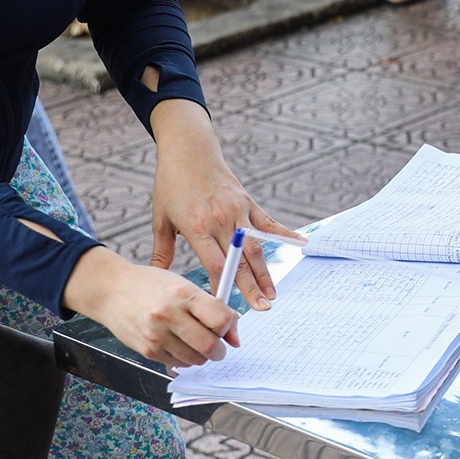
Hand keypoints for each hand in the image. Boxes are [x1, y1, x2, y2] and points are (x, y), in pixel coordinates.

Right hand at [63, 248, 237, 367]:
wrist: (112, 291)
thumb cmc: (152, 286)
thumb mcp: (184, 285)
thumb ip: (211, 307)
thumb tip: (235, 337)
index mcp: (183, 294)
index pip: (221, 319)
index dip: (230, 327)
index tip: (227, 328)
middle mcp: (169, 315)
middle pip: (211, 346)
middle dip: (220, 349)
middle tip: (218, 345)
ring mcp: (156, 335)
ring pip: (196, 359)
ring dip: (203, 355)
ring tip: (196, 342)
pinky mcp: (147, 350)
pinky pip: (178, 364)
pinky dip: (185, 358)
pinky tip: (179, 344)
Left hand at [148, 99, 290, 309]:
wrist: (189, 150)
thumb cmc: (171, 183)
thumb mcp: (161, 218)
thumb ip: (161, 251)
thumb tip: (158, 278)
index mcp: (197, 227)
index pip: (214, 264)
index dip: (222, 287)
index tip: (227, 308)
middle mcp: (221, 220)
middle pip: (239, 261)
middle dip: (251, 287)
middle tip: (262, 308)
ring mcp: (238, 211)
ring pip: (255, 247)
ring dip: (266, 272)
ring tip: (273, 294)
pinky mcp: (247, 202)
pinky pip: (269, 223)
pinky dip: (285, 234)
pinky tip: (301, 244)